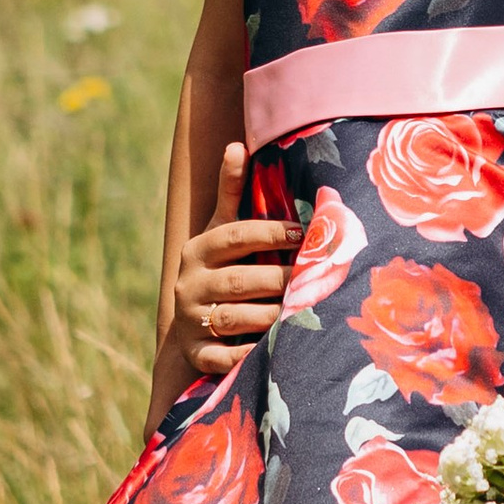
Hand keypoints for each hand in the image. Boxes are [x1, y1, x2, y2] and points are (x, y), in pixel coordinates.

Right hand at [170, 141, 297, 376]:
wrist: (190, 320)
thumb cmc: (220, 265)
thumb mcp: (222, 229)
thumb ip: (231, 191)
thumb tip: (238, 145)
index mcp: (198, 250)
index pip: (233, 237)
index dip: (268, 233)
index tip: (303, 234)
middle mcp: (189, 284)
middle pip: (237, 280)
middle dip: (276, 280)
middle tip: (313, 279)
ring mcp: (191, 321)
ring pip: (232, 318)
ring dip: (268, 317)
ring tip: (300, 313)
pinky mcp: (197, 354)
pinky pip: (221, 358)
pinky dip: (244, 357)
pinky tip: (273, 353)